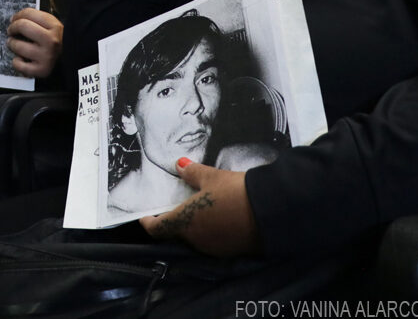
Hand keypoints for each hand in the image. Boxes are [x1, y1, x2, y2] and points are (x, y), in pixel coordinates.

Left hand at [6, 9, 62, 78]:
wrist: (72, 58)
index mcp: (55, 26)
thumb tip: (15, 19)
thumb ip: (37, 19)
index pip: (29, 14)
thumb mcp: (53, 25)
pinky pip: (20, 65)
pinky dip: (16, 62)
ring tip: (14, 44)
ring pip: (18, 46)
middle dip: (12, 28)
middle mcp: (51, 41)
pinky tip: (20, 59)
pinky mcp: (42, 70)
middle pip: (22, 26)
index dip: (17, 16)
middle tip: (11, 31)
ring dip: (12, 44)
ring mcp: (47, 56)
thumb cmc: (58, 41)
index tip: (14, 20)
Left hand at [139, 159, 258, 256]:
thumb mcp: (212, 177)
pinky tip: (218, 219)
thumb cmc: (235, 192)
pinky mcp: (230, 251)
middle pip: (175, 234)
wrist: (272, 212)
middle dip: (173, 222)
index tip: (145, 216)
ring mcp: (213, 248)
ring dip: (192, 227)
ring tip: (197, 210)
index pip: (157, 229)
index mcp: (184, 222)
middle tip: (173, 207)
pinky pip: (212, 242)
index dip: (149, 222)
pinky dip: (209, 232)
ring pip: (194, 239)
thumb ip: (192, 173)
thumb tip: (179, 165)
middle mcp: (194, 240)